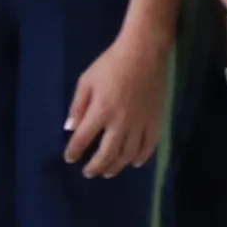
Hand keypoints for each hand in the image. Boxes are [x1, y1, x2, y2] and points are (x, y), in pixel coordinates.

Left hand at [65, 23, 168, 179]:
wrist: (143, 53)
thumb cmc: (110, 64)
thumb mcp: (85, 81)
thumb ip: (77, 107)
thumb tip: (70, 129)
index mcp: (101, 111)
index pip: (83, 139)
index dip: (74, 152)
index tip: (70, 158)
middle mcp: (121, 122)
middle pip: (107, 153)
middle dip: (96, 166)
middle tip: (88, 173)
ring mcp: (141, 123)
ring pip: (129, 154)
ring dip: (117, 166)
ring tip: (108, 172)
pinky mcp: (156, 120)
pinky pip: (149, 145)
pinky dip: (142, 157)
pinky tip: (135, 163)